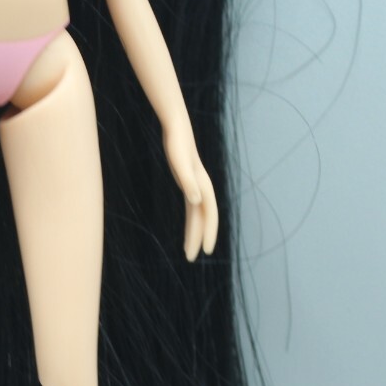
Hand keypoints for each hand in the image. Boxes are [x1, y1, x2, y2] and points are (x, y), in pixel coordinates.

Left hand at [163, 118, 217, 261]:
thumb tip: (196, 202)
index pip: (208, 216)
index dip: (208, 234)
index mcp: (203, 186)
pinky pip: (192, 209)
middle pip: (203, 220)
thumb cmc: (177, 144)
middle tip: (191, 258)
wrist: (177, 127)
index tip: (204, 251)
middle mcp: (202, 189)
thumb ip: (188, 182)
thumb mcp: (180, 164)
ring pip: (198, 216)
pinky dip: (191, 221)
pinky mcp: (188, 184)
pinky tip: (188, 230)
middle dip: (199, 239)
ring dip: (194, 233)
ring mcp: (196, 187)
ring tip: (187, 250)